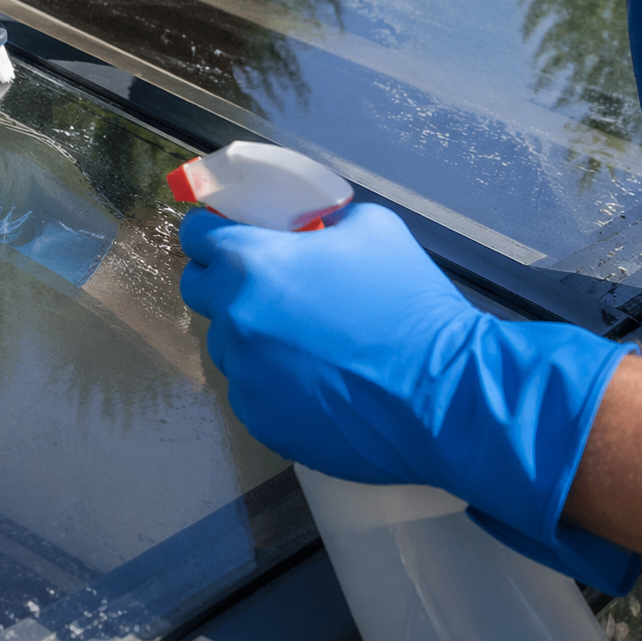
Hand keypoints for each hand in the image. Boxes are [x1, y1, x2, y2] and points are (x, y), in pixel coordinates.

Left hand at [178, 203, 640, 591]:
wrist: (445, 394)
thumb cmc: (410, 302)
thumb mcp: (371, 228)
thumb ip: (320, 222)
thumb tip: (307, 229)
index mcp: (249, 263)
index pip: (196, 237)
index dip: (211, 231)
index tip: (226, 234)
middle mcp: (233, 318)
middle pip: (201, 291)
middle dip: (223, 282)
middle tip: (266, 285)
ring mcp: (243, 374)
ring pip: (228, 345)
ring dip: (251, 336)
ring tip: (303, 341)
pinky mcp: (259, 419)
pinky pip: (251, 390)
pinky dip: (271, 381)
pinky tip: (314, 381)